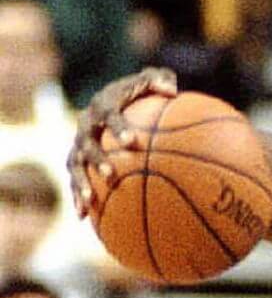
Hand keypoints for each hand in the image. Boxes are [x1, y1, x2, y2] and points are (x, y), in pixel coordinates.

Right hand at [66, 67, 177, 216]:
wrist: (115, 100)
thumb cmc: (142, 93)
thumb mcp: (153, 81)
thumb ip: (160, 80)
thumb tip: (171, 90)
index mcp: (104, 104)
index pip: (110, 114)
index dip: (118, 127)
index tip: (133, 141)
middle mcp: (87, 123)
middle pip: (87, 141)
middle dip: (97, 158)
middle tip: (110, 174)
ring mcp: (79, 142)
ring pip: (75, 163)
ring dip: (81, 182)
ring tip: (90, 200)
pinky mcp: (77, 159)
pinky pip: (75, 179)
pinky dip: (77, 196)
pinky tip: (82, 217)